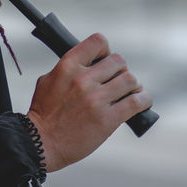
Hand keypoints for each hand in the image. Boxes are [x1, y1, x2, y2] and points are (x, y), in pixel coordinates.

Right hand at [26, 32, 151, 172]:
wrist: (42, 144)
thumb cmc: (43, 113)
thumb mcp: (48, 80)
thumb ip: (68, 68)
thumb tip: (88, 62)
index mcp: (67, 66)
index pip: (98, 42)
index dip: (105, 49)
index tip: (104, 60)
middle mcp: (83, 80)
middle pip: (118, 61)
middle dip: (120, 70)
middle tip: (117, 81)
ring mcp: (96, 100)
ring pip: (130, 80)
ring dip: (134, 85)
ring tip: (131, 92)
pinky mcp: (107, 120)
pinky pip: (136, 102)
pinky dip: (144, 100)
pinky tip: (142, 101)